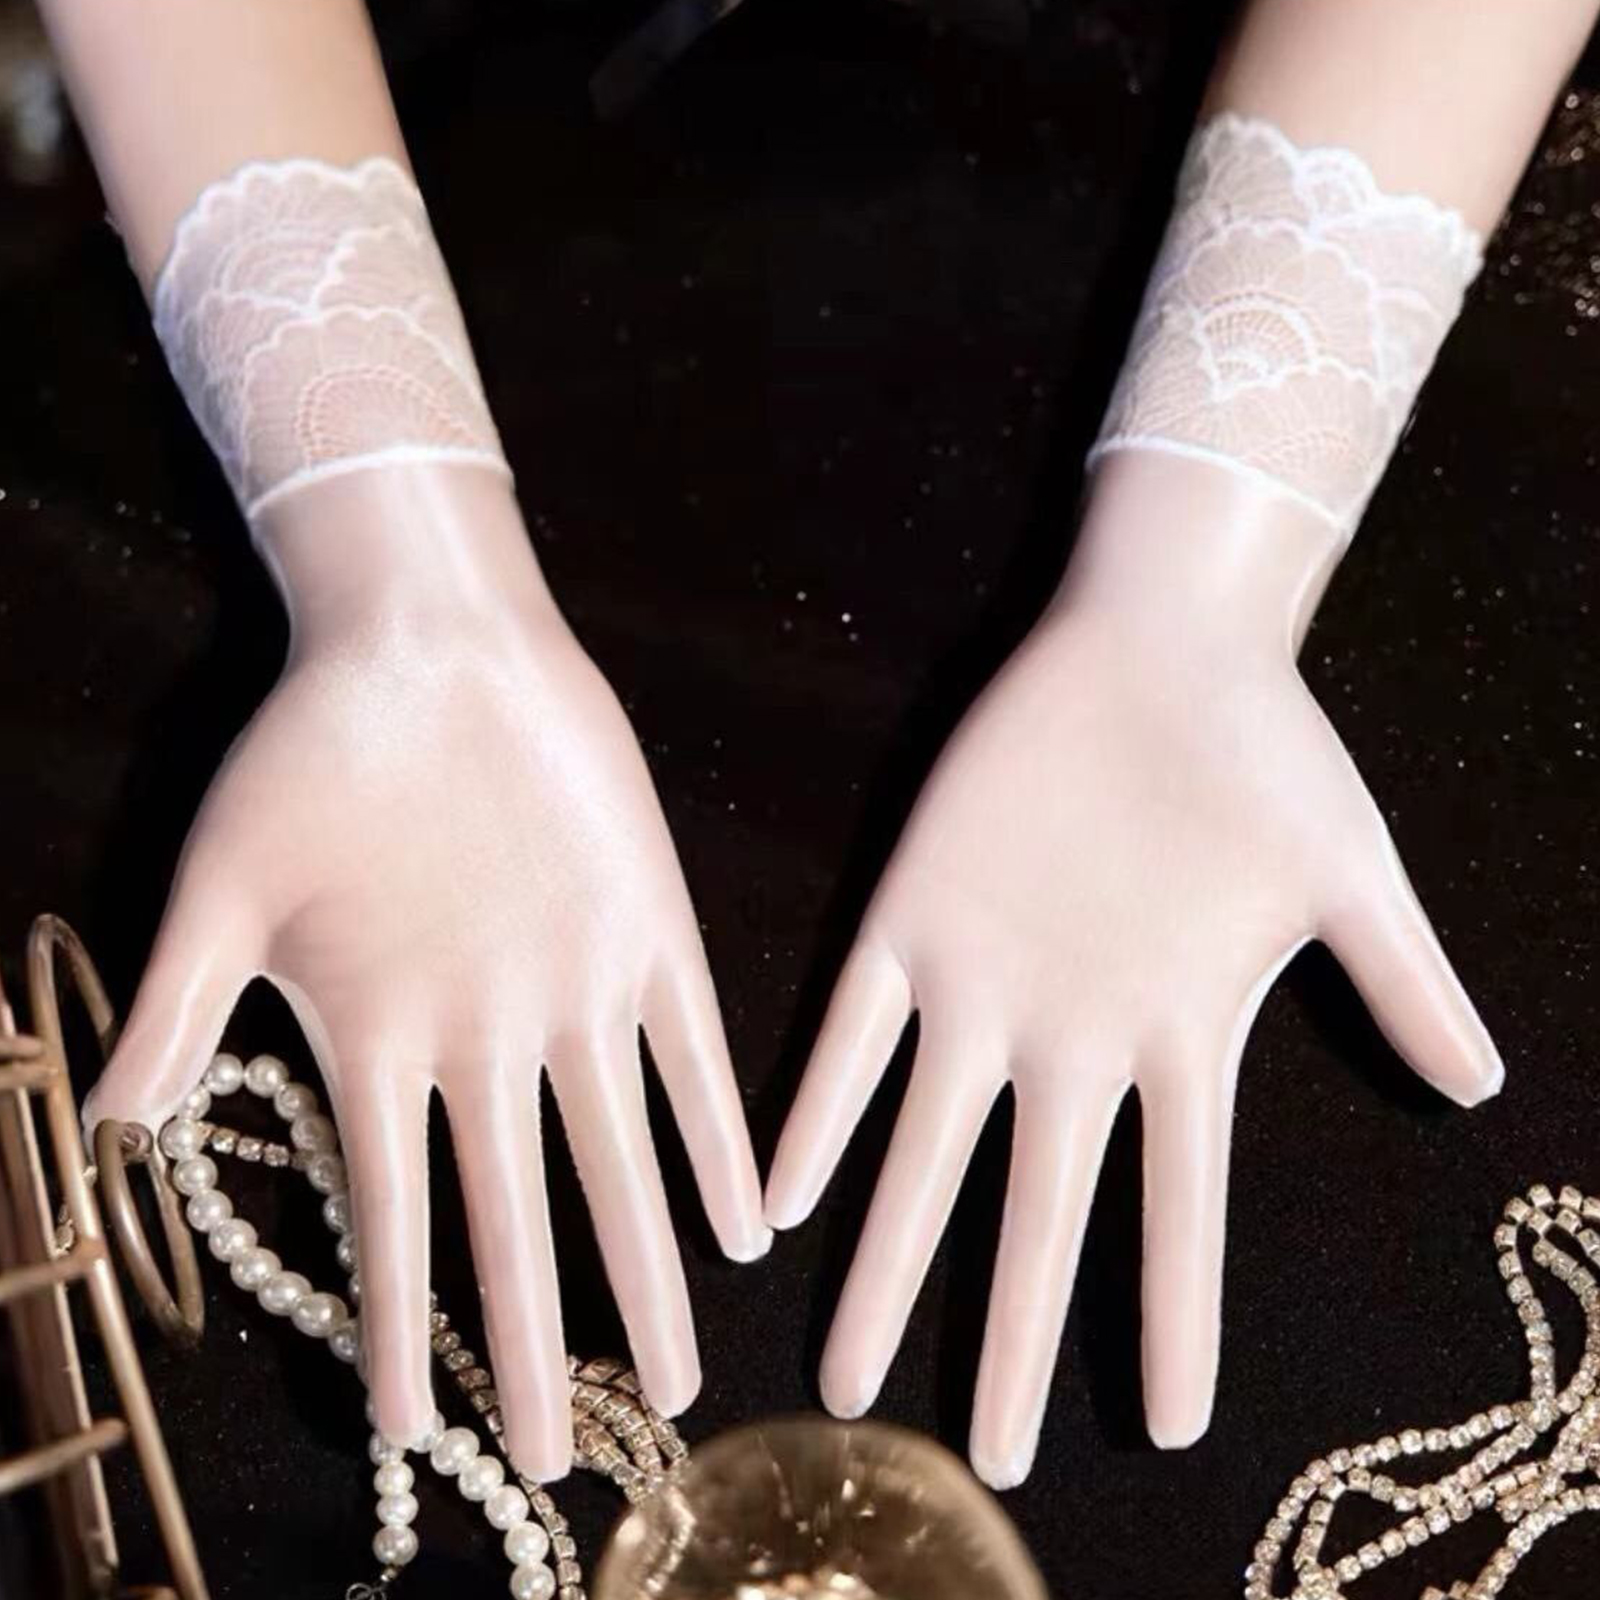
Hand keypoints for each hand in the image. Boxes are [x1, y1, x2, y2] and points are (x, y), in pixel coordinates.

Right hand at [86, 468, 768, 1479]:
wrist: (430, 640)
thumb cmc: (315, 751)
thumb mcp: (227, 883)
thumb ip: (178, 1004)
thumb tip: (110, 1126)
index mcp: (387, 1038)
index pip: (394, 1215)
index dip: (401, 1323)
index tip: (406, 1426)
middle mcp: (489, 1036)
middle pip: (519, 1215)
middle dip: (538, 1334)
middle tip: (562, 1453)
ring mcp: (576, 988)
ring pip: (619, 1158)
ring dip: (646, 1264)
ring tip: (678, 1370)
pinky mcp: (651, 931)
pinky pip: (693, 1055)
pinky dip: (717, 1135)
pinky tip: (745, 1220)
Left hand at [765, 453, 1501, 1488]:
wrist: (1154, 640)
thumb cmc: (1261, 747)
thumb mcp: (1346, 870)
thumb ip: (1399, 977)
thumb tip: (1483, 1081)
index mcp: (1172, 1040)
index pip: (1177, 1213)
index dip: (1173, 1319)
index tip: (1169, 1429)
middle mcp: (1069, 1038)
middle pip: (1033, 1217)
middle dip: (1009, 1336)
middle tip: (979, 1461)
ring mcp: (982, 986)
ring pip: (923, 1153)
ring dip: (887, 1259)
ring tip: (845, 1371)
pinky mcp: (909, 918)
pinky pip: (849, 1039)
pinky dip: (815, 1116)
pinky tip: (777, 1196)